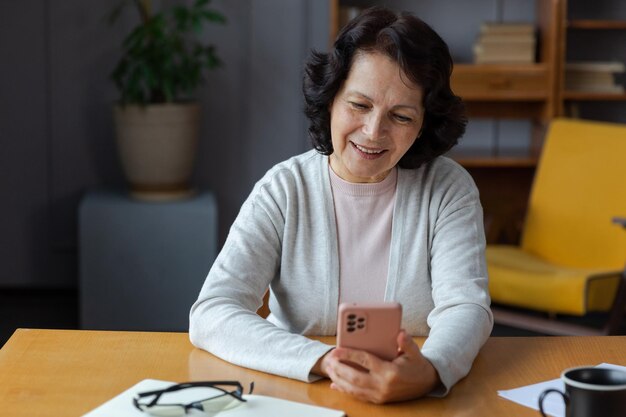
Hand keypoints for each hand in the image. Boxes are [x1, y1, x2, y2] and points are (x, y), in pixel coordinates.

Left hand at [323, 330, 439, 403]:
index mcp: (390, 372)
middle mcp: (383, 385)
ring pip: (353, 389)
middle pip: (354, 377)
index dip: (349, 355)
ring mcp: (380, 395)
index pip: (365, 361)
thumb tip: (400, 333)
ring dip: (339, 380)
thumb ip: (406, 343)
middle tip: (329, 360)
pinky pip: (358, 396)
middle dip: (339, 369)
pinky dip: (345, 390)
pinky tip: (335, 384)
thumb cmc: (418, 365)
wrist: (427, 384)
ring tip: (329, 370)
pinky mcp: (379, 400)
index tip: (336, 350)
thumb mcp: (414, 352)